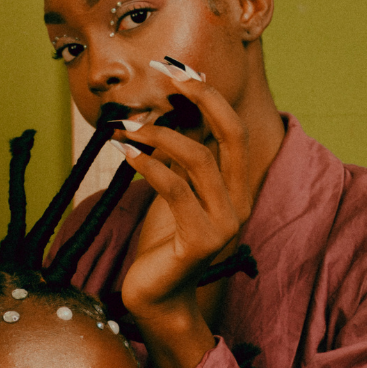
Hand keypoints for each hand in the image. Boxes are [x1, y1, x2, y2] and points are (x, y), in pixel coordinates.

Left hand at [113, 69, 252, 367]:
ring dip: (160, 135)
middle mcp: (239, 203)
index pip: (233, 130)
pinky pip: (175, 190)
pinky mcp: (200, 241)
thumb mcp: (174, 192)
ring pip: (198, 160)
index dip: (210, 95)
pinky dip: (150, 166)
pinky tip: (127, 154)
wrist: (157, 298)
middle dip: (202, 98)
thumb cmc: (162, 244)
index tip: (179, 69)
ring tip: (128, 126)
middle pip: (231, 135)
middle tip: (167, 74)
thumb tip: (167, 110)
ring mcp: (224, 224)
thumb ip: (180, 159)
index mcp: (237, 188)